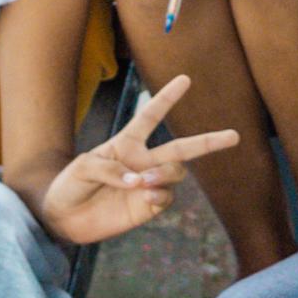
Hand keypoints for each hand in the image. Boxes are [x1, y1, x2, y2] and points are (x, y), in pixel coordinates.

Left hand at [31, 74, 244, 249]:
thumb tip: (138, 181)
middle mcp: (143, 162)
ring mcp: (147, 184)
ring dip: (163, 175)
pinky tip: (144, 197)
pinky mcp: (147, 207)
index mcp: (126, 143)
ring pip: (175, 173)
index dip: (167, 98)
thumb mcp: (82, 167)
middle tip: (235, 136)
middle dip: (210, 141)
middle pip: (182, 148)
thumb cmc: (69, 185)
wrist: (62, 218)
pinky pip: (167, 197)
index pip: (151, 116)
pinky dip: (159, 195)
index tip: (186, 79)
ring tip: (142, 184)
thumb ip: (111, 168)